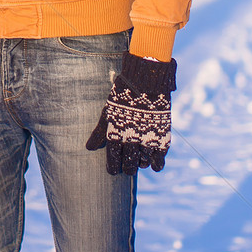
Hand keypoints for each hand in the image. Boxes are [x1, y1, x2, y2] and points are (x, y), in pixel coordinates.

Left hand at [86, 54, 176, 174]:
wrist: (146, 80)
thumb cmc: (123, 95)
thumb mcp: (107, 112)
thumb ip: (99, 132)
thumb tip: (89, 148)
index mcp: (115, 134)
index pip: (113, 160)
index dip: (113, 168)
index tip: (113, 171)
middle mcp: (130, 139)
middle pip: (129, 165)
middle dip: (127, 168)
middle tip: (127, 167)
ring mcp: (147, 138)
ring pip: (143, 163)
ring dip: (141, 164)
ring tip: (140, 161)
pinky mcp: (162, 135)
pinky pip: (160, 158)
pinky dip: (157, 164)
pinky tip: (154, 164)